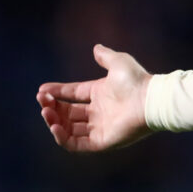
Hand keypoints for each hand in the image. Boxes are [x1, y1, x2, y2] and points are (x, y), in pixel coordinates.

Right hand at [37, 44, 153, 151]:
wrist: (150, 99)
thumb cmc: (137, 81)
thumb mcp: (118, 62)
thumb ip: (105, 56)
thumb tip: (96, 48)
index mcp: (101, 94)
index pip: (73, 94)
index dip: (57, 92)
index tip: (42, 90)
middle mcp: (99, 111)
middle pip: (68, 113)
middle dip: (52, 107)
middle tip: (43, 101)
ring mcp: (100, 127)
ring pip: (69, 129)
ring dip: (54, 121)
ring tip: (46, 112)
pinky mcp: (102, 141)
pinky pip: (77, 144)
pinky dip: (63, 138)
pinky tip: (54, 126)